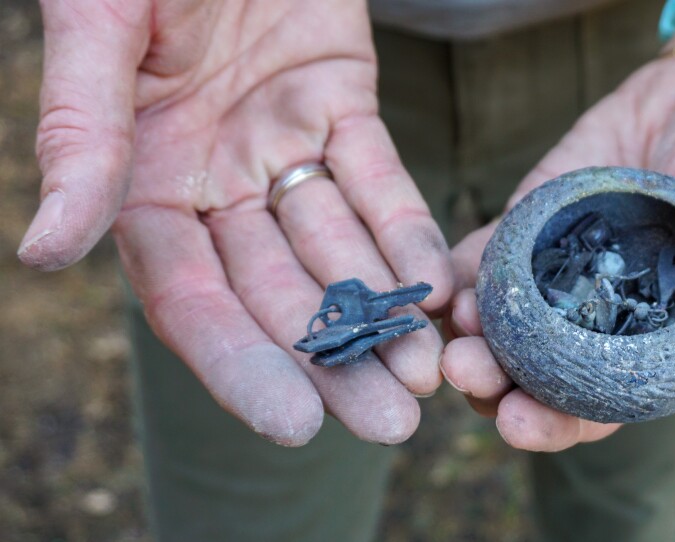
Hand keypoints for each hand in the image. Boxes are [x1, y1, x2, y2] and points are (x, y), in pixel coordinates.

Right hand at [20, 0, 452, 445]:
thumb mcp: (100, 30)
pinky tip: (439, 285)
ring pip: (336, 248)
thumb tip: (46, 250)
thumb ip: (82, 136)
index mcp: (144, 180)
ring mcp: (280, 145)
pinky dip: (407, 231)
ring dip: (382, 311)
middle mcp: (215, 179)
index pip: (192, 297)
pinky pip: (377, 179)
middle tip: (393, 423)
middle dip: (334, 359)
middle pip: (278, 292)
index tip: (296, 424)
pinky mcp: (338, 104)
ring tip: (429, 372)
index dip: (241, 363)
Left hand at [441, 4, 674, 451]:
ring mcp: (550, 275)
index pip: (596, 402)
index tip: (520, 424)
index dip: (559, 423)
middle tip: (467, 372)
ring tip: (449, 330)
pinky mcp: (523, 228)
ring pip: (499, 326)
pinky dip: (456, 277)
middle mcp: (588, 317)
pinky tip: (436, 285)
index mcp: (643, 336)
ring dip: (466, 337)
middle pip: (531, 374)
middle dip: (493, 385)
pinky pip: (482, 261)